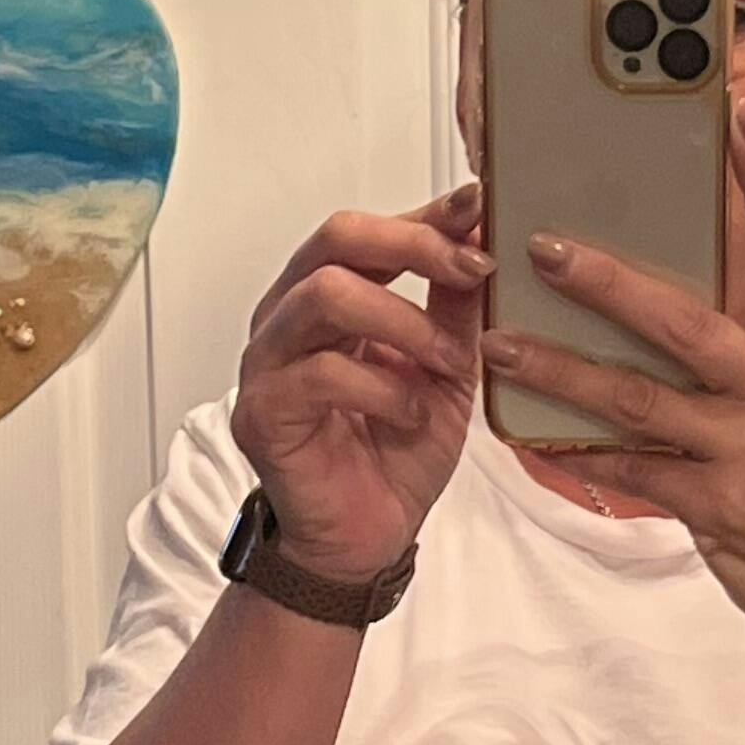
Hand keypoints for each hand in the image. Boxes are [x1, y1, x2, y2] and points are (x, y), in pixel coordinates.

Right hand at [228, 185, 487, 581]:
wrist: (366, 539)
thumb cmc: (396, 452)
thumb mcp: (446, 369)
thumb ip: (454, 307)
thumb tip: (481, 236)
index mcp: (326, 296)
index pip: (366, 229)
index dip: (424, 213)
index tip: (479, 205)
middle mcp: (287, 317)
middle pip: (336, 238)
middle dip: (415, 245)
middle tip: (473, 272)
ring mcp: (267, 362)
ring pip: (326, 295)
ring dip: (405, 322)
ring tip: (449, 363)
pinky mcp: (263, 413)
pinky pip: (322, 373)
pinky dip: (383, 389)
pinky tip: (411, 415)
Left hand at [478, 100, 744, 635]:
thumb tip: (663, 292)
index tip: (736, 117)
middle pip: (686, 321)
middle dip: (607, 282)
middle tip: (543, 248)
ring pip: (639, 399)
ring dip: (561, 369)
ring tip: (501, 344)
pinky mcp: (719, 506)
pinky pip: (630, 469)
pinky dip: (575, 450)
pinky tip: (527, 432)